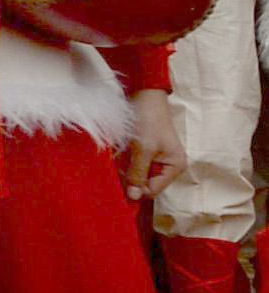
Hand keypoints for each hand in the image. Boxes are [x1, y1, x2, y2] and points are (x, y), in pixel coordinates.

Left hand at [124, 86, 176, 201]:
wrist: (145, 95)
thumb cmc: (148, 120)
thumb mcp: (143, 149)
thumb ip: (138, 174)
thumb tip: (134, 197)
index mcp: (174, 167)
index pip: (153, 190)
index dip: (136, 189)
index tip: (119, 182)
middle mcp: (168, 166)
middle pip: (145, 183)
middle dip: (129, 178)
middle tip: (116, 167)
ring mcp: (156, 159)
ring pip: (137, 175)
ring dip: (124, 169)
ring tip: (117, 158)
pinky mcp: (145, 151)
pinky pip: (133, 164)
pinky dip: (124, 162)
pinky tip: (117, 154)